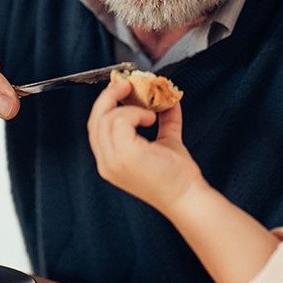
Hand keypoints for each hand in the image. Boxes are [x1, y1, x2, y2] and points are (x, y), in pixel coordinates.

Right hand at [87, 78, 203, 213]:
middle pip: (95, 119)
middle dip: (109, 96)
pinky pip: (119, 121)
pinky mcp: (125, 156)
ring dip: (127, 107)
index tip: (122, 88)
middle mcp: (107, 163)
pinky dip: (134, 113)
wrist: (187, 197)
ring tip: (148, 113)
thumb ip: (165, 119)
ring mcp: (113, 161)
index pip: (96, 126)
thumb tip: (168, 99)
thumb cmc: (177, 177)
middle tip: (128, 84)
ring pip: (106, 118)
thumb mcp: (166, 141)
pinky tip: (149, 119)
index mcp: (111, 161)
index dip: (106, 104)